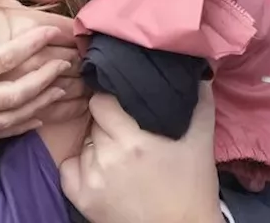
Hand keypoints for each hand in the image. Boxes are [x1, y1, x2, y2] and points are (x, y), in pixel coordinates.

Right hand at [0, 22, 70, 147]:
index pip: (4, 57)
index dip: (33, 44)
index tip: (51, 32)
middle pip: (18, 92)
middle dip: (47, 78)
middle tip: (65, 64)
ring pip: (12, 117)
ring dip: (41, 104)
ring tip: (61, 90)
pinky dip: (21, 126)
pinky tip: (35, 118)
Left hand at [61, 86, 220, 222]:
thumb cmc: (193, 187)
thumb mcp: (200, 142)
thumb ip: (199, 102)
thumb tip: (199, 71)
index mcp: (133, 141)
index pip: (101, 101)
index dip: (111, 100)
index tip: (123, 105)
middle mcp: (108, 157)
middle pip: (94, 122)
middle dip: (109, 124)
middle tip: (128, 133)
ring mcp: (92, 179)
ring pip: (85, 144)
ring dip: (98, 145)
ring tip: (120, 155)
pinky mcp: (82, 198)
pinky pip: (68, 167)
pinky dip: (81, 166)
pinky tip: (102, 170)